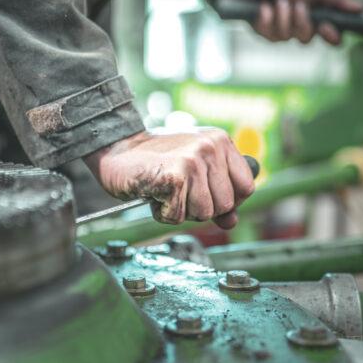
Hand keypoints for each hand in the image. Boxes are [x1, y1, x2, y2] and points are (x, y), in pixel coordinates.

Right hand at [84, 128, 255, 228]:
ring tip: (167, 192)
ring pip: (204, 212)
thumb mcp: (194, 171)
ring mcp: (193, 161)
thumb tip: (232, 221)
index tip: (209, 198)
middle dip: (202, 208)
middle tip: (180, 193)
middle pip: (225, 205)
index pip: (246, 186)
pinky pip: (178, 216)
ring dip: (182, 211)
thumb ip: (216, 194)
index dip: (230, 201)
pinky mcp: (174, 177)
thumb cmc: (155, 161)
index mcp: (220, 141)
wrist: (116, 148)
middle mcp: (210, 147)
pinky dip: (163, 213)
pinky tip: (155, 195)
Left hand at [215, 0, 362, 44]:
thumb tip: (361, 7)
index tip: (329, 29)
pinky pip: (268, 33)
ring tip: (278, 0)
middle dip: (302, 22)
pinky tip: (264, 7)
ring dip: (283, 17)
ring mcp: (280, 30)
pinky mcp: (262, 31)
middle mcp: (298, 26)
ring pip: (287, 36)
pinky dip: (267, 18)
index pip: (330, 36)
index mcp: (315, 16)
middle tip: (298, 5)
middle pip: (308, 39)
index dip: (332, 37)